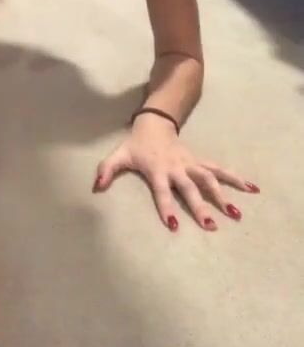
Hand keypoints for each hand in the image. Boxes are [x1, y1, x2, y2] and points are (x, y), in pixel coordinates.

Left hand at [93, 116, 259, 231]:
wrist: (154, 122)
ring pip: (209, 179)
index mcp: (157, 170)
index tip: (172, 225)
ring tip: (236, 213)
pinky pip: (219, 170)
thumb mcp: (119, 155)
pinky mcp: (199, 162)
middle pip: (190, 188)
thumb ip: (106, 170)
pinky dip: (235, 178)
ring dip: (223, 195)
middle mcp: (177, 168)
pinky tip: (251, 188)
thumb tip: (95, 187)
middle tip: (210, 225)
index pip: (161, 191)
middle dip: (199, 206)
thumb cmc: (136, 144)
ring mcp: (191, 164)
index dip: (166, 206)